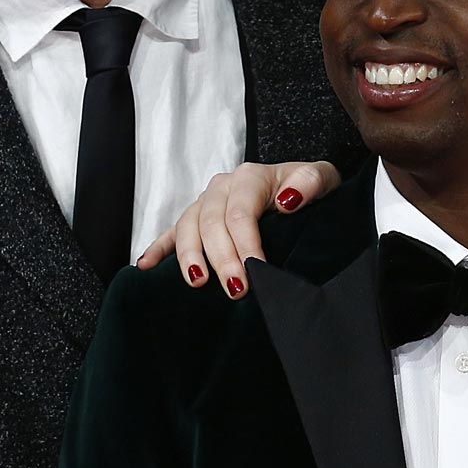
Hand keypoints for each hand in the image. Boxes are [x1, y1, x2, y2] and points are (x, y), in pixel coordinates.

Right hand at [134, 160, 338, 297]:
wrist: (303, 186)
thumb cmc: (310, 187)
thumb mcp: (322, 179)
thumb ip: (310, 183)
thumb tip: (288, 200)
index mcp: (250, 177)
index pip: (241, 214)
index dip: (246, 245)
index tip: (258, 271)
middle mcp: (222, 187)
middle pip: (212, 224)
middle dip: (223, 259)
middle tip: (236, 290)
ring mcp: (205, 202)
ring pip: (188, 228)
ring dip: (189, 257)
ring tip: (198, 283)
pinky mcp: (195, 218)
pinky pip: (171, 232)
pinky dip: (157, 249)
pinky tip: (145, 267)